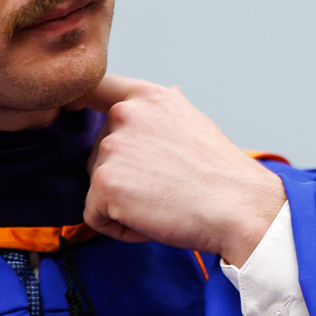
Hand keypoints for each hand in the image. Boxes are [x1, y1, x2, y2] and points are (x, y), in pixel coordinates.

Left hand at [76, 75, 286, 263]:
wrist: (239, 207)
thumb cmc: (222, 173)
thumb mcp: (196, 123)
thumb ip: (168, 108)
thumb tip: (171, 92)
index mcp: (146, 96)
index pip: (95, 88)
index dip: (81, 104)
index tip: (76, 114)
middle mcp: (124, 114)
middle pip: (96, 152)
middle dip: (123, 176)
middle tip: (164, 186)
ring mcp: (111, 148)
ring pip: (97, 186)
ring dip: (123, 203)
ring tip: (164, 203)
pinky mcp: (104, 184)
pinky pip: (95, 216)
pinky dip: (120, 228)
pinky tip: (154, 220)